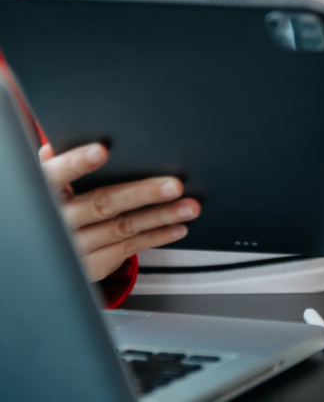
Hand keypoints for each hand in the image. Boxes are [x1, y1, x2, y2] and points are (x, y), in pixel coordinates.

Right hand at [40, 143, 200, 280]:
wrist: (45, 257)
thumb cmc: (55, 210)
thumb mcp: (47, 189)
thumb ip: (55, 169)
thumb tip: (53, 146)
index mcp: (45, 193)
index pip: (57, 176)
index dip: (77, 164)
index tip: (102, 151)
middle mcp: (60, 222)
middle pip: (102, 204)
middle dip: (142, 194)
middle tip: (174, 186)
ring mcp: (77, 246)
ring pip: (124, 227)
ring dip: (162, 216)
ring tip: (189, 206)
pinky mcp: (94, 264)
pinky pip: (131, 247)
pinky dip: (157, 236)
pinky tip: (178, 227)